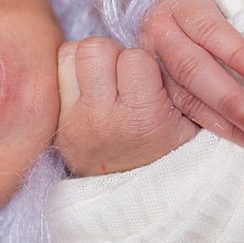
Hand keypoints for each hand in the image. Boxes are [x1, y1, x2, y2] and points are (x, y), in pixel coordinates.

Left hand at [56, 37, 198, 175]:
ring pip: (69, 54)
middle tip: (121, 74)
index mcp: (143, 117)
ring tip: (103, 79)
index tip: (148, 79)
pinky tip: (86, 89)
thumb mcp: (191, 123)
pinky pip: (53, 75)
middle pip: (94, 48)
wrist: (133, 198)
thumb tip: (167, 44)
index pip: (135, 58)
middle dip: (111, 53)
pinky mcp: (54, 124)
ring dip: (86, 60)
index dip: (143, 62)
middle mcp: (102, 119)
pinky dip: (69, 74)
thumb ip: (182, 84)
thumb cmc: (167, 151)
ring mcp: (72, 121)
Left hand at [112, 0, 243, 156]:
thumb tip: (227, 119)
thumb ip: (190, 83)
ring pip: (197, 70)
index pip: (188, 109)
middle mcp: (155, 56)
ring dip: (233, 98)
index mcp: (152, 73)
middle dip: (231, 122)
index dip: (225, 131)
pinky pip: (210, 31)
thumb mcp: (167, 54)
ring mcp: (165, 28)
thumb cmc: (166, 19)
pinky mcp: (182, 2)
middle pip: (191, 96)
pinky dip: (236, 54)